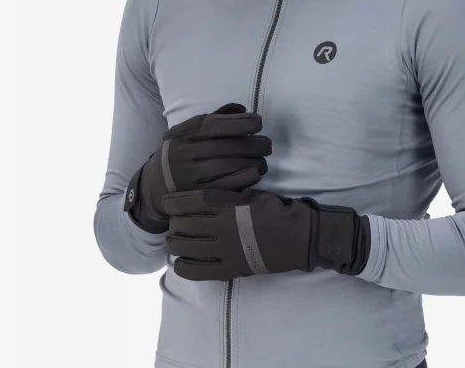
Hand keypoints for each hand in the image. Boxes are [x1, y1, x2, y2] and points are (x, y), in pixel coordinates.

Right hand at [124, 103, 269, 231]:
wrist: (154, 186)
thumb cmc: (180, 152)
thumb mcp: (188, 131)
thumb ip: (214, 118)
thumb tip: (242, 110)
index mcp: (185, 134)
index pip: (215, 125)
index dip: (240, 123)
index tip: (258, 122)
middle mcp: (186, 154)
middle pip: (226, 147)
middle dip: (253, 144)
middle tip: (267, 144)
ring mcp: (191, 177)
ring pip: (229, 168)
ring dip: (253, 163)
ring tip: (263, 160)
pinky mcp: (198, 196)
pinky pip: (227, 188)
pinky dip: (246, 180)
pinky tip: (255, 174)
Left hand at [163, 188, 370, 281]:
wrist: (297, 237)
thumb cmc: (276, 209)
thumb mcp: (251, 194)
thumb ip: (227, 195)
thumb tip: (203, 196)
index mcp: (228, 205)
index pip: (190, 202)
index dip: (174, 202)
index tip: (167, 201)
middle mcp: (222, 227)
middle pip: (184, 224)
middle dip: (174, 223)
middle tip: (173, 222)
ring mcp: (224, 250)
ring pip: (186, 247)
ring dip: (176, 243)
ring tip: (175, 240)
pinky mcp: (229, 269)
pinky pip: (197, 271)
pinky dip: (184, 266)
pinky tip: (180, 262)